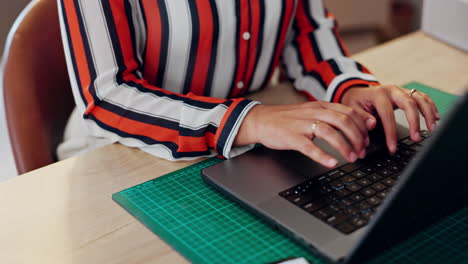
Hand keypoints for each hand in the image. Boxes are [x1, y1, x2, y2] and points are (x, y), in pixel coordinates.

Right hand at [234, 102, 374, 167]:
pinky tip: (331, 162)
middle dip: (357, 137)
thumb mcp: (312, 113)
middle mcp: (313, 113)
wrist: (261, 120)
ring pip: (330, 132)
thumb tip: (357, 124)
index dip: (362, 126)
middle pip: (343, 121)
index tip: (368, 138)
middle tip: (362, 151)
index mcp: (320, 106)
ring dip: (344, 146)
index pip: (349, 112)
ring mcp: (302, 124)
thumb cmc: (287, 119)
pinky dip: (322, 155)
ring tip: (351, 158)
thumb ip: (332, 116)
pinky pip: (309, 146)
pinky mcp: (291, 137)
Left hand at [340, 85, 439, 152]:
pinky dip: (431, 107)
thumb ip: (361, 118)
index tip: (393, 147)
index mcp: (378, 95)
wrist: (357, 92)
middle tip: (416, 138)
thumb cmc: (355, 103)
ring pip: (420, 98)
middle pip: (409, 103)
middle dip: (414, 122)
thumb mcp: (352, 109)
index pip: (387, 114)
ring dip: (428, 114)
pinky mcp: (407, 93)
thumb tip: (373, 125)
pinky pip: (423, 98)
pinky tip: (436, 118)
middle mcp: (392, 90)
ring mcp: (401, 91)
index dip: (391, 132)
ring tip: (432, 129)